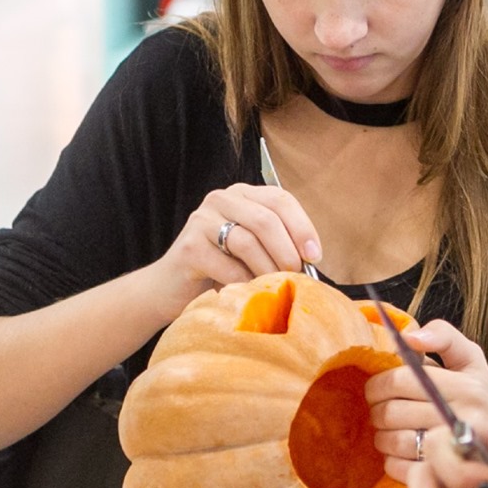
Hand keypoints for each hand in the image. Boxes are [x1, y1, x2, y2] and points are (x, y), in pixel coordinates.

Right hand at [146, 184, 322, 320]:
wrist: (171, 288)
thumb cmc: (220, 270)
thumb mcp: (253, 250)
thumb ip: (278, 243)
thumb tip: (312, 258)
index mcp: (243, 194)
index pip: (280, 199)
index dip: (302, 227)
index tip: (315, 256)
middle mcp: (221, 199)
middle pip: (266, 219)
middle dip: (287, 252)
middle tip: (295, 276)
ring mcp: (202, 220)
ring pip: (248, 242)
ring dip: (268, 270)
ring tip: (274, 288)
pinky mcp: (189, 247)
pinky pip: (228, 267)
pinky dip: (245, 284)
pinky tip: (248, 293)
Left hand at [364, 322, 487, 483]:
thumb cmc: (479, 398)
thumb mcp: (470, 359)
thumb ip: (443, 336)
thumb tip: (408, 337)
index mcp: (467, 386)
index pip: (402, 380)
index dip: (378, 383)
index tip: (377, 389)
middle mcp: (464, 418)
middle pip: (392, 411)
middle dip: (376, 410)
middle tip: (379, 410)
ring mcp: (453, 452)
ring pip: (392, 441)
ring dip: (380, 436)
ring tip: (387, 431)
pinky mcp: (443, 477)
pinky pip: (398, 467)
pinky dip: (390, 460)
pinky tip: (399, 452)